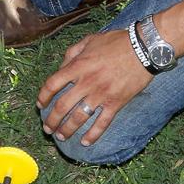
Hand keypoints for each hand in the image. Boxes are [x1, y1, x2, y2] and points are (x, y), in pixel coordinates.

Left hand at [36, 29, 152, 146]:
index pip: (52, 84)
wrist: (143, 49)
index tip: (40, 105)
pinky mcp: (116, 103)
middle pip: (62, 106)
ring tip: (60, 137)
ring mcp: (101, 95)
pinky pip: (102, 123)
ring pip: (79, 118)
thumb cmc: (115, 42)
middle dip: (52, 120)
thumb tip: (61, 67)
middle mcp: (86, 82)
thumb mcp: (89, 41)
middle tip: (47, 128)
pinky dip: (93, 135)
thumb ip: (72, 54)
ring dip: (67, 129)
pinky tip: (85, 142)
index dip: (43, 96)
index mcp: (78, 66)